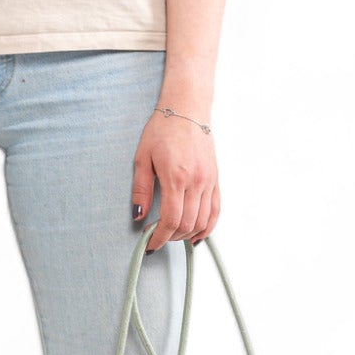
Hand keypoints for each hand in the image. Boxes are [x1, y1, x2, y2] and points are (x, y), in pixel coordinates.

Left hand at [132, 106, 218, 251]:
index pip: (171, 219)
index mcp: (176, 177)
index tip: (150, 244)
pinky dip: (208, 226)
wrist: (187, 110)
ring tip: (173, 235)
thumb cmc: (163, 129)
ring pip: (203, 221)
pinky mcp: (215, 179)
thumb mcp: (142, 158)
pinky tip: (197, 234)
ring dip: (187, 234)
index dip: (160, 237)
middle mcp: (196, 182)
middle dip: (171, 237)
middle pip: (187, 224)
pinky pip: (216, 210)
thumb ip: (141, 190)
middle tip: (158, 237)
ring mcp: (209, 181)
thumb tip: (139, 216)